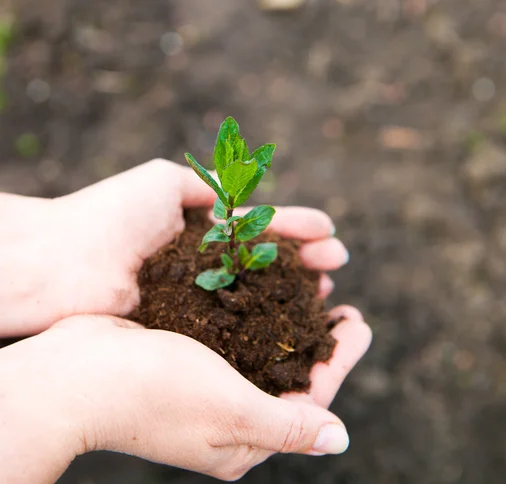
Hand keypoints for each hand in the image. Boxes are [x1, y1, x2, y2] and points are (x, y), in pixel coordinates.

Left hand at [0, 159, 347, 336]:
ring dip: (292, 293)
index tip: (328, 230)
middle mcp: (204, 264)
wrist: (60, 265)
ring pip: (257, 295)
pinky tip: (289, 324)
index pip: (260, 226)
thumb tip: (231, 198)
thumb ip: (204, 185)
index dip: (295, 227)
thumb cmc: (108, 215)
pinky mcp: (187, 328)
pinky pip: (233, 324)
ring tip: (326, 291)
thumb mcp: (162, 181)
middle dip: (304, 260)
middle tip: (338, 264)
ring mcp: (198, 297)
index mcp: (200, 229)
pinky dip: (264, 324)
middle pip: (266, 262)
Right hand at [0, 306, 370, 482]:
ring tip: (313, 294)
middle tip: (342, 308)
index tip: (361, 324)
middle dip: (318, 341)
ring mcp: (206, 391)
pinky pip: (235, 337)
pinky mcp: (188, 362)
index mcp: (244, 440)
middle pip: (290, 377)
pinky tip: (266, 291)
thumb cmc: (153, 391)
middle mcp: (228, 419)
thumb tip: (340, 441)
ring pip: (263, 353)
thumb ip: (288, 425)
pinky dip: (256, 315)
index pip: (311, 400)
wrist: (75, 373)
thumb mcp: (230, 409)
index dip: (340, 359)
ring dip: (289, 324)